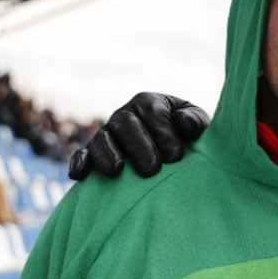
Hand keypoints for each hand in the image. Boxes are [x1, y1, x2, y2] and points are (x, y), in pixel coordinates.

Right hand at [68, 93, 209, 180]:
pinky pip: (83, 154)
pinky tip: (79, 175)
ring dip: (107, 154)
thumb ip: (195, 121)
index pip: (152, 112)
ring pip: (101, 139)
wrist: (179, 155)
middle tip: (152, 170)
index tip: (176, 157)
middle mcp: (125, 115)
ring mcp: (108, 134)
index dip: (163, 133)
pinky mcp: (96, 154)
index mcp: (150, 103)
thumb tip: (182, 123)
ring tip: (116, 171)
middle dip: (137, 146)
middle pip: (124, 124)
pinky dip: (79, 162)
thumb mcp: (198, 126)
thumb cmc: (189, 137)